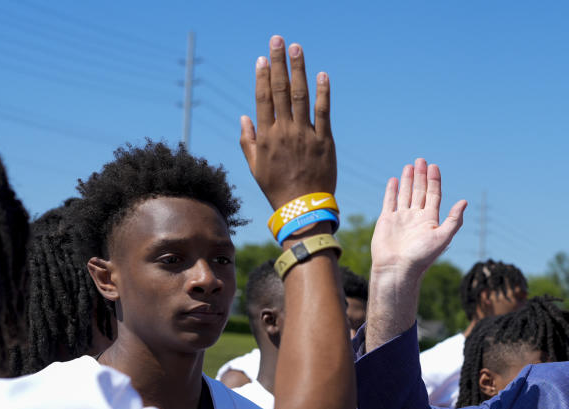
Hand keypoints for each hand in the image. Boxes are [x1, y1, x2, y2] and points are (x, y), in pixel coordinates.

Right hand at [240, 35, 336, 211]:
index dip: (262, 77)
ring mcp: (305, 134)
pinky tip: (322, 75)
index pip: (262, 99)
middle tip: (278, 41)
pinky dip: (323, 93)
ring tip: (297, 49)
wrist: (302, 207)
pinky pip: (324, 112)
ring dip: (298, 70)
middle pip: (279, 90)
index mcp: (266, 137)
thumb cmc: (277, 188)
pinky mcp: (324, 141)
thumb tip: (244, 116)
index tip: (262, 59)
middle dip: (278, 63)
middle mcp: (284, 131)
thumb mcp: (255, 167)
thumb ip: (248, 140)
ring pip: (300, 96)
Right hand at [370, 158, 465, 281]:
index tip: (434, 166)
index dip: (434, 180)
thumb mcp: (442, 238)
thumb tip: (465, 201)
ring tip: (410, 166)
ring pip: (405, 194)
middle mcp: (416, 218)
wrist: (397, 270)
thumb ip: (454, 220)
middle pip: (420, 192)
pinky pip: (390, 202)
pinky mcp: (386, 221)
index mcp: (430, 220)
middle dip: (421, 176)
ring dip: (408, 180)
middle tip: (421, 160)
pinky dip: (392, 191)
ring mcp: (401, 218)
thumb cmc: (421, 258)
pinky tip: (394, 180)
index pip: (434, 195)